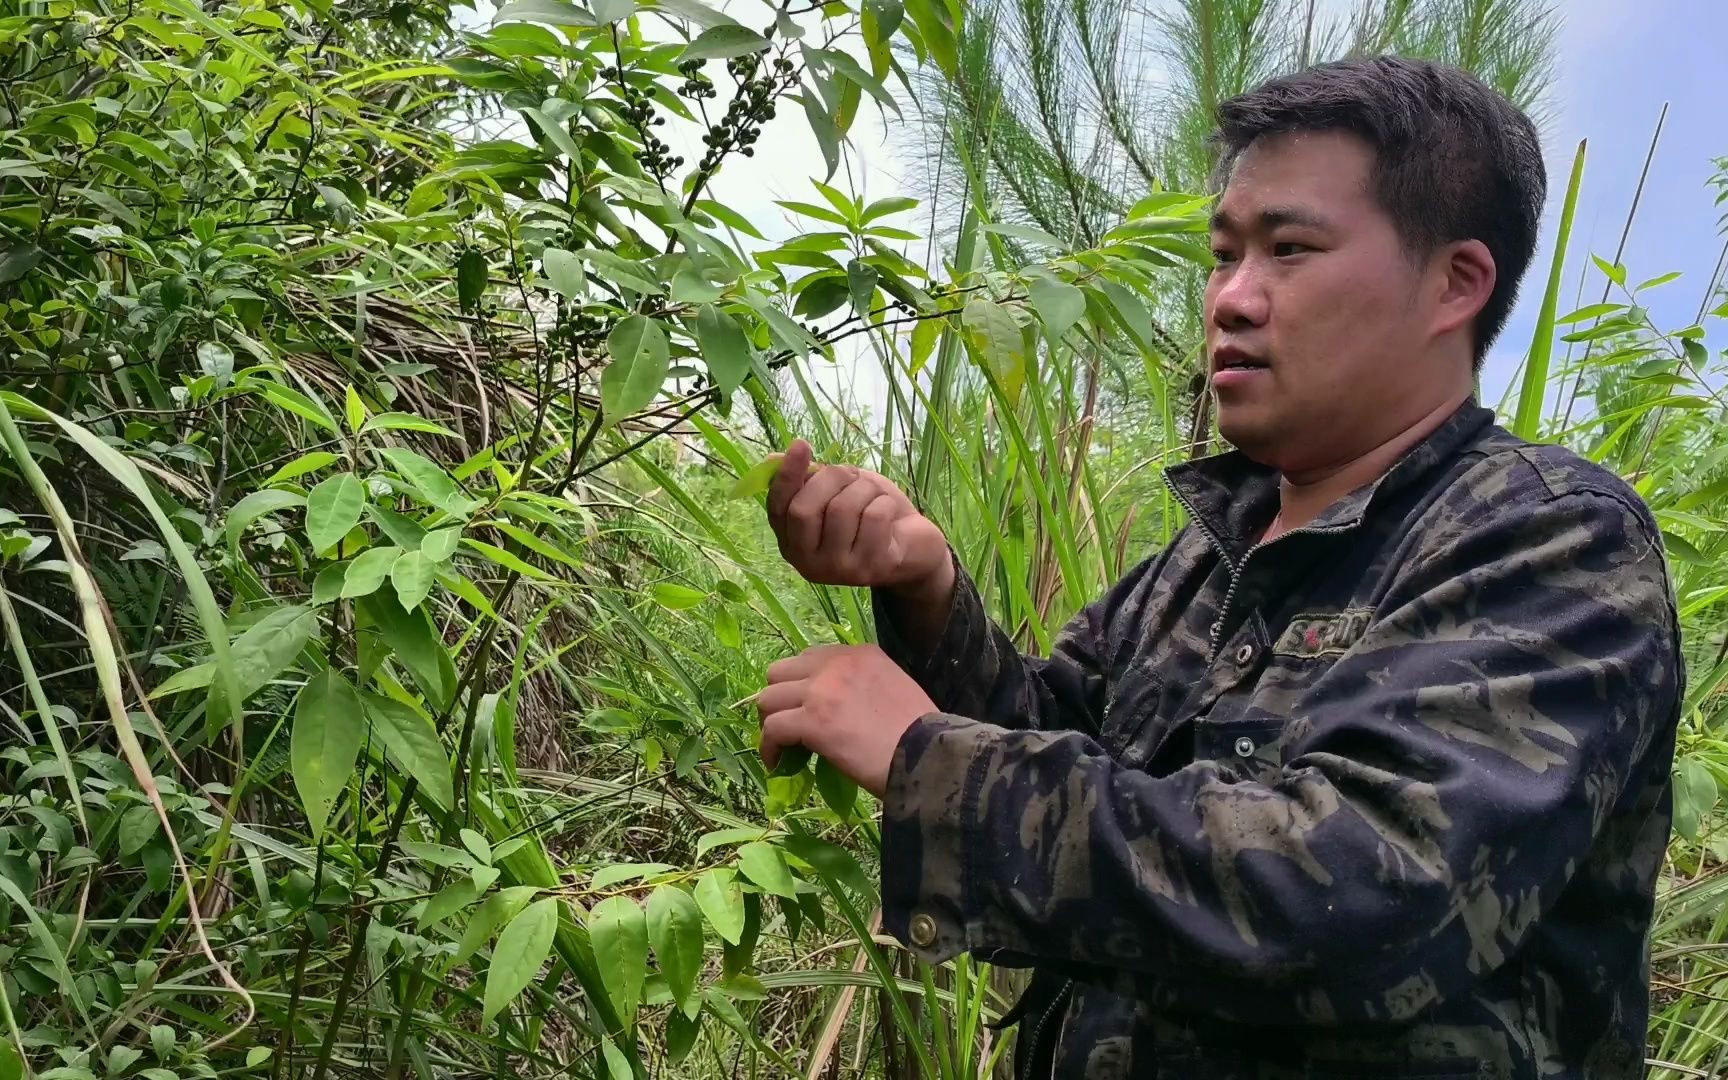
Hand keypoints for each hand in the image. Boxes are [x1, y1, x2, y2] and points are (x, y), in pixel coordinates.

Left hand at [756, 644, 936, 797]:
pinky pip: (772, 730)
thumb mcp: (893, 689)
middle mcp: (836, 663)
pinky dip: (769, 747)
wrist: (929, 756)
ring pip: (768, 698)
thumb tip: (833, 711)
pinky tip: (778, 763)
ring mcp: (821, 690)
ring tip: (783, 745)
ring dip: (771, 722)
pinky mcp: (811, 721)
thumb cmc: (921, 734)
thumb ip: (859, 687)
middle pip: (779, 672)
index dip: (801, 686)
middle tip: (788, 725)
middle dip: (779, 699)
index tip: (805, 708)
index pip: (810, 659)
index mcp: (860, 654)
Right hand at [766, 440, 951, 594]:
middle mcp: (808, 564)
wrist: (914, 548)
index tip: (801, 444)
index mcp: (792, 544)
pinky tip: (890, 512)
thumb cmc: (868, 514)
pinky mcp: (870, 568)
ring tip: (873, 494)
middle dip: (830, 479)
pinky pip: (873, 517)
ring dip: (863, 488)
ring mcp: (839, 570)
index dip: (787, 475)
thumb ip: (807, 480)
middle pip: (803, 510)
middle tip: (851, 473)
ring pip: (842, 509)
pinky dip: (884, 502)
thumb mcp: (835, 493)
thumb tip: (774, 458)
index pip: (778, 509)